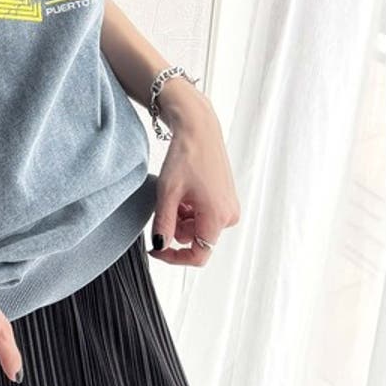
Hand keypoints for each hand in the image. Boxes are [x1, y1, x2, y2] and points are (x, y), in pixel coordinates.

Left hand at [148, 86, 240, 265]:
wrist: (199, 128)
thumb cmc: (186, 155)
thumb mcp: (168, 192)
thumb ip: (164, 224)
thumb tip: (161, 246)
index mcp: (217, 217)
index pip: (198, 255)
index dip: (174, 257)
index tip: (155, 249)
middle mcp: (229, 215)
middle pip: (197, 239)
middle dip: (177, 228)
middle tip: (165, 204)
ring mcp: (230, 207)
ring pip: (200, 227)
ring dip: (183, 217)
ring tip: (176, 193)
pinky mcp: (227, 198)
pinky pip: (206, 215)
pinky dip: (191, 209)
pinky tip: (185, 190)